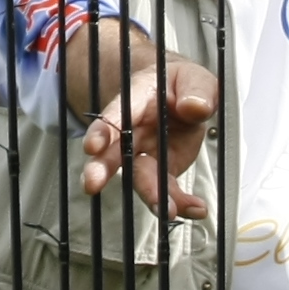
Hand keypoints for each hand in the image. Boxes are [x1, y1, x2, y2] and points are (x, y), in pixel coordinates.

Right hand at [78, 58, 218, 217]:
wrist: (186, 97)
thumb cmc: (183, 84)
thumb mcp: (194, 78)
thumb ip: (197, 90)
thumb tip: (195, 107)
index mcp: (138, 98)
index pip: (116, 113)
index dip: (103, 130)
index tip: (92, 146)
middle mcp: (134, 129)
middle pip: (113, 150)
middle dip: (102, 168)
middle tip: (92, 184)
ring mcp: (145, 153)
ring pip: (139, 177)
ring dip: (150, 196)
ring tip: (167, 211)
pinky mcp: (160, 170)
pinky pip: (167, 190)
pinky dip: (181, 202)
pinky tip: (194, 208)